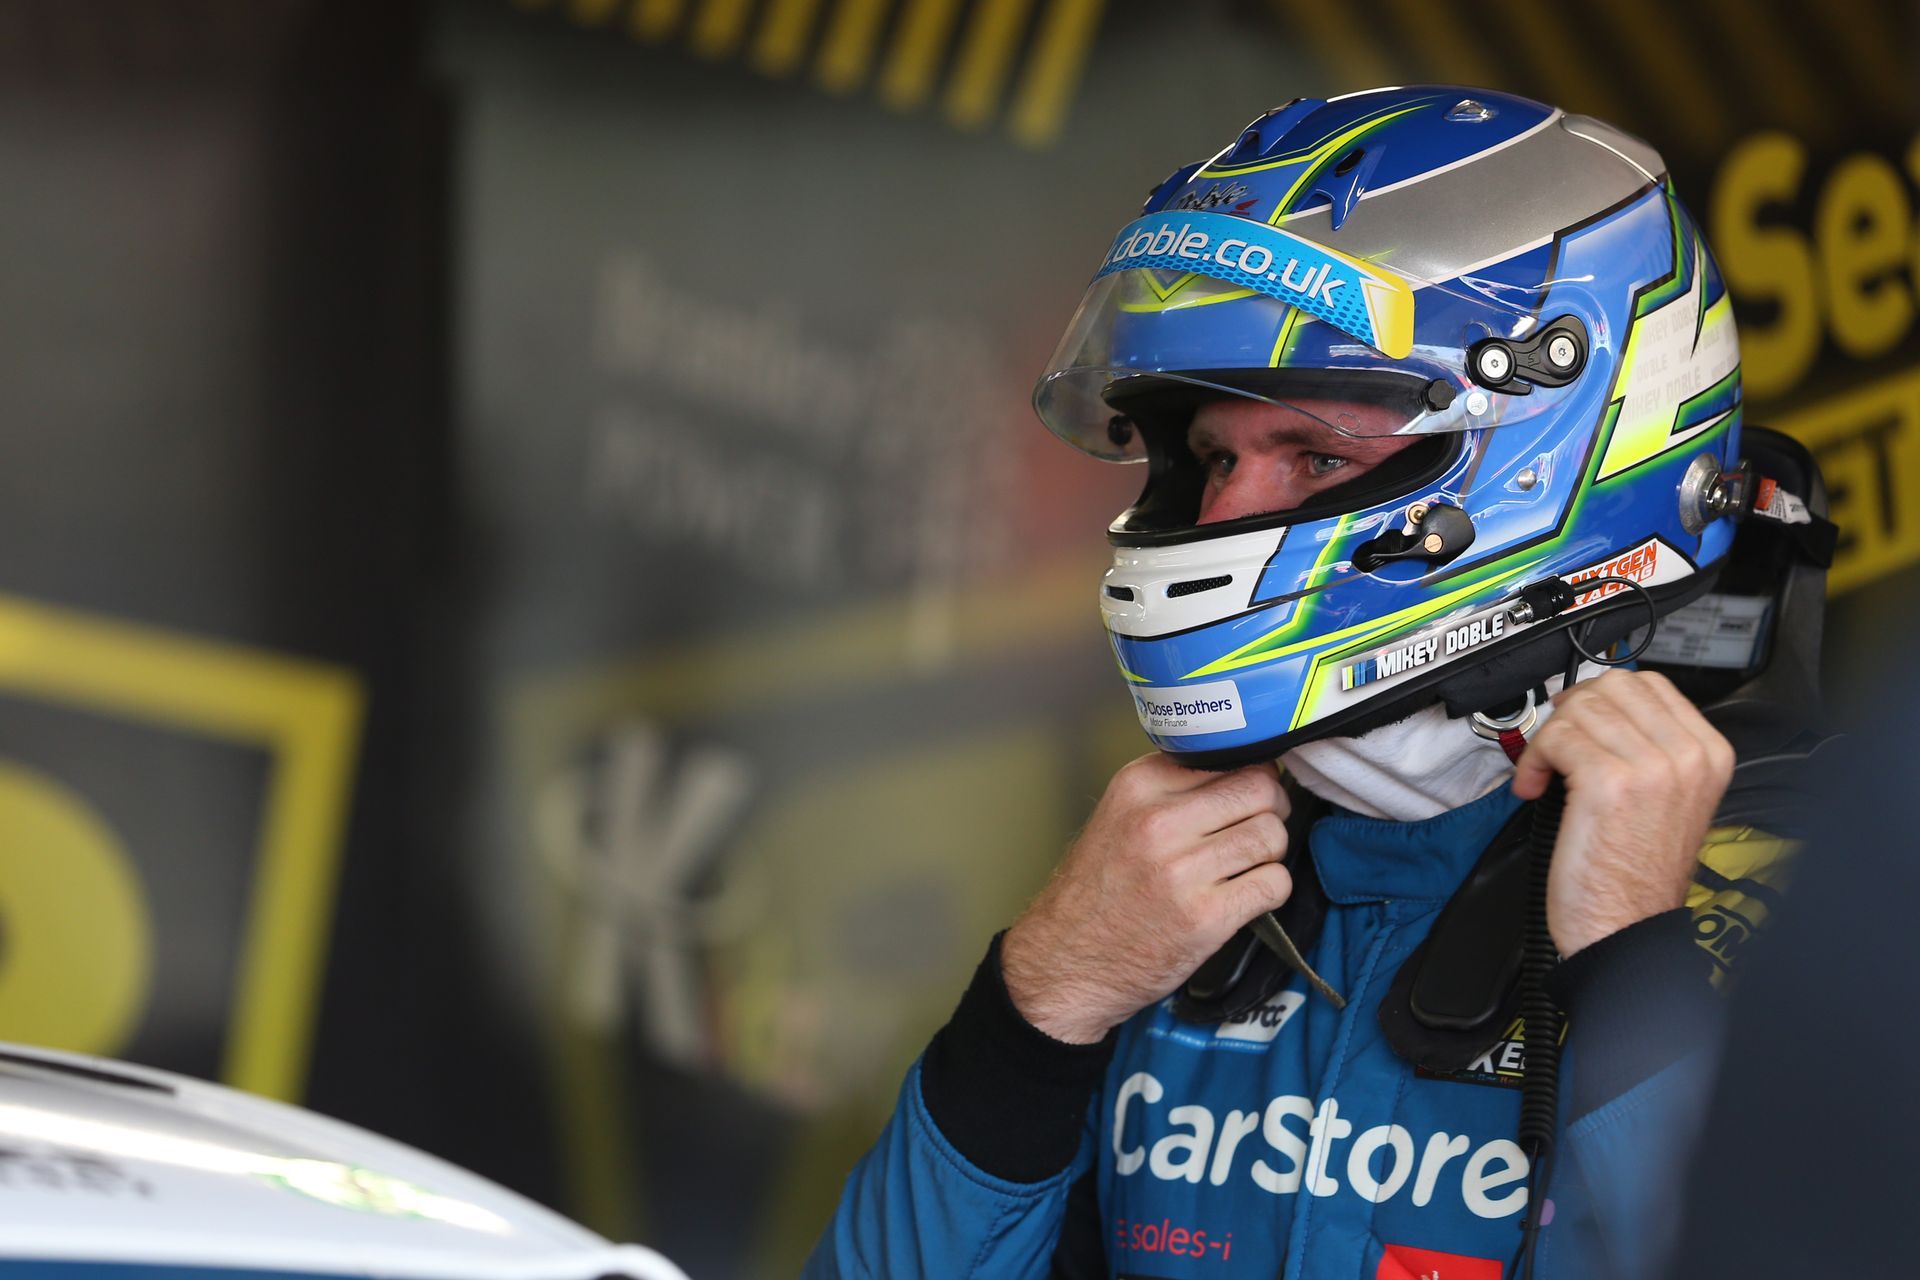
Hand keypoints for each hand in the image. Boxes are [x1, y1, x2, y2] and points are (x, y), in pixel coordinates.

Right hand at [1000, 753, 1292, 1042]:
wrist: (1066, 960)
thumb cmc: (1097, 891)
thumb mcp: (1119, 816)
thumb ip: (1173, 790)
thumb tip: (1245, 774)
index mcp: (1139, 786)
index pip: (1230, 758)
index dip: (1251, 779)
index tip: (1247, 800)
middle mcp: (1159, 821)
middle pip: (1259, 791)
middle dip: (1272, 810)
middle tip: (1258, 831)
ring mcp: (1183, 870)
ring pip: (1272, 836)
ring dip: (1271, 854)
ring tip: (1247, 867)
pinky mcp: (1205, 917)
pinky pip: (1274, 883)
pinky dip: (1271, 889)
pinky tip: (1245, 897)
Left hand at [1511, 669, 1734, 955]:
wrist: (1627, 928)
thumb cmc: (1636, 874)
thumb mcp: (1667, 797)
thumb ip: (1649, 747)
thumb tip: (1597, 707)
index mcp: (1709, 754)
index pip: (1649, 684)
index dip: (1600, 697)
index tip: (1578, 724)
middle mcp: (1687, 755)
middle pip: (1611, 686)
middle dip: (1571, 712)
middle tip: (1556, 746)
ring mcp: (1652, 766)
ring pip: (1579, 709)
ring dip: (1548, 740)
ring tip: (1546, 776)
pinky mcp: (1609, 783)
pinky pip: (1555, 738)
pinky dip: (1533, 761)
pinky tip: (1535, 788)